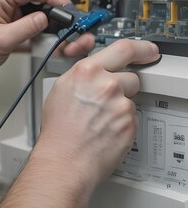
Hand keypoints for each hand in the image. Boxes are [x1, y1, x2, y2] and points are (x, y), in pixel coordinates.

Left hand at [0, 0, 88, 73]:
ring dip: (46, 12)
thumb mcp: (2, 41)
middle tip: (65, 21)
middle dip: (54, 4)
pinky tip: (40, 32)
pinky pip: (29, 7)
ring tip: (53, 29)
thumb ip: (27, 28)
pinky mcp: (6, 9)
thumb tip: (47, 20)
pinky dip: (38, 18)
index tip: (70, 11)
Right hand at [36, 38, 159, 190]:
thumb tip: (94, 71)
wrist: (65, 159)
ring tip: (99, 120)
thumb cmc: (58, 130)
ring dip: (120, 106)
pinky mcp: (130, 122)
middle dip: (124, 85)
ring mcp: (120, 103)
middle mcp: (106, 84)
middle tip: (112, 98)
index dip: (141, 48)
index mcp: (87, 71)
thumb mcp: (61, 89)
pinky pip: (131, 117)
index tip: (148, 51)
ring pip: (130, 98)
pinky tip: (104, 130)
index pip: (124, 48)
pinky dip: (121, 123)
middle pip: (131, 76)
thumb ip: (83, 75)